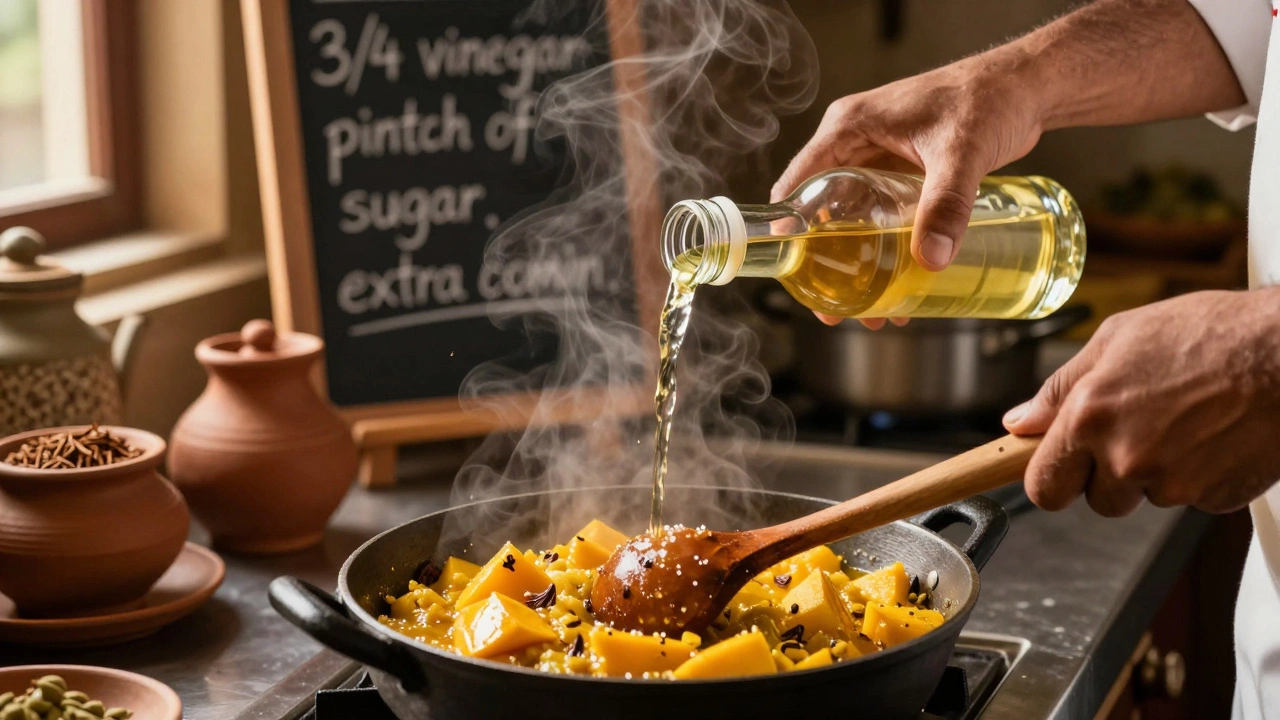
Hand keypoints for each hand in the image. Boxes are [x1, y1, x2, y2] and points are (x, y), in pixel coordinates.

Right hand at [773, 51, 1043, 327]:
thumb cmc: (988, 99)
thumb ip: (946, 204)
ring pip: (850, 218)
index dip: (790, 227)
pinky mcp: (902, 171)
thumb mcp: (960, 153)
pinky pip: (879, 216)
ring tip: (871, 308)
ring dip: (856, 262)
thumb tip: (931, 259)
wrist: (1026, 87)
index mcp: (848, 128)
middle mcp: (855, 142)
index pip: (799, 181)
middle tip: (836, 306)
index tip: (796, 270)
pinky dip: (882, 248)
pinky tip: (899, 281)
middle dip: (826, 261)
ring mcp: (878, 158)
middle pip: (821, 209)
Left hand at [1003, 289, 1279, 516]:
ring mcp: (1174, 483)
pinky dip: (1199, 473)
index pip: (1043, 487)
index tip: (1056, 470)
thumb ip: (1060, 388)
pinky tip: (1215, 433)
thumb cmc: (1210, 333)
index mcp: (1090, 418)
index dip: (1049, 479)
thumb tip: (1021, 422)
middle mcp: (1127, 458)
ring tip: (1184, 420)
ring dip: (1156, 472)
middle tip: (1133, 433)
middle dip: (1105, 477)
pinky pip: (1193, 497)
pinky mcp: (1216, 497)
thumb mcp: (1118, 338)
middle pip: (1096, 501)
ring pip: (1146, 496)